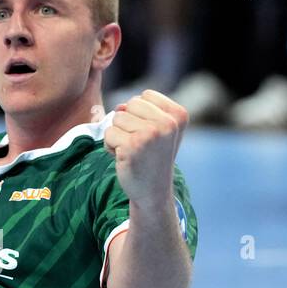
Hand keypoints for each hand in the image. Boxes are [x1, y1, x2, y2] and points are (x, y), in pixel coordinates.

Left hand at [104, 90, 187, 207]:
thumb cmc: (153, 158)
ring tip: (132, 151)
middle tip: (140, 145)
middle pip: (130, 104)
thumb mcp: (158, 130)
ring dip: (118, 135)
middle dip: (128, 123)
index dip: (140, 114)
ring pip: (117, 118)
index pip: (146, 95)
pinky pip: (108, 134)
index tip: (151, 134)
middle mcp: (167, 123)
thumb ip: (141, 111)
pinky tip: (124, 158)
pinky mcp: (132, 146)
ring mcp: (150, 133)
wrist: (153, 192)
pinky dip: (111, 146)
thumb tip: (119, 107)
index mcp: (178, 115)